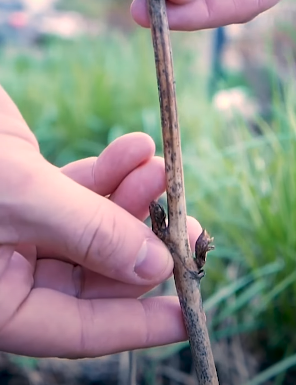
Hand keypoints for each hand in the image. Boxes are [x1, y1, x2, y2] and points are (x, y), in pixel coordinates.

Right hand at [0, 86, 200, 357]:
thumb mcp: (20, 197)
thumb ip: (88, 232)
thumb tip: (154, 267)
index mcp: (0, 299)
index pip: (80, 329)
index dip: (138, 324)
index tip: (188, 315)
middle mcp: (14, 269)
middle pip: (98, 273)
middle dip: (145, 244)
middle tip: (190, 223)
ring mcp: (26, 228)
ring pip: (96, 226)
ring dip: (133, 197)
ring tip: (162, 168)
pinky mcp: (35, 189)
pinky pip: (82, 190)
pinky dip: (111, 171)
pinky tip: (135, 147)